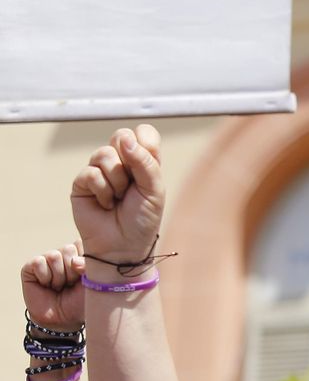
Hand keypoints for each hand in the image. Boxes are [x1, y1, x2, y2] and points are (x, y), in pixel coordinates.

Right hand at [21, 244, 85, 332]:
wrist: (64, 319)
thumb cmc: (81, 302)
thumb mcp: (93, 283)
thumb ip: (88, 265)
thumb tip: (73, 261)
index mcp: (80, 255)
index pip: (83, 243)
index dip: (85, 261)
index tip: (86, 277)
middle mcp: (63, 255)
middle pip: (68, 248)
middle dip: (73, 271)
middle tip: (71, 284)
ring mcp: (47, 259)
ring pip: (54, 256)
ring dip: (59, 277)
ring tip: (60, 287)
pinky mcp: (31, 266)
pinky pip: (39, 262)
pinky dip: (45, 278)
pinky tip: (47, 286)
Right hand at [70, 125, 164, 261]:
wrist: (123, 247)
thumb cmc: (142, 221)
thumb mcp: (154, 191)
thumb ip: (146, 162)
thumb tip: (125, 137)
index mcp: (143, 162)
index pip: (144, 133)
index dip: (145, 142)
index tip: (149, 161)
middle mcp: (122, 163)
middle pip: (121, 136)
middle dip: (130, 161)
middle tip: (133, 184)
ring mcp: (100, 171)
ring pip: (105, 154)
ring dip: (117, 180)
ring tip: (119, 199)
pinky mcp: (82, 182)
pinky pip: (91, 172)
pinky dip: (103, 190)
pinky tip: (106, 204)